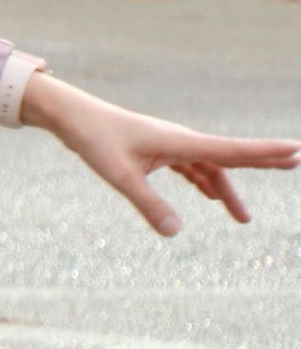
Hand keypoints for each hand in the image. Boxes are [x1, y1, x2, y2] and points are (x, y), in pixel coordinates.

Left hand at [21, 71, 299, 235]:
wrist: (69, 116)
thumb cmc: (93, 140)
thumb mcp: (120, 176)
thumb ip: (148, 204)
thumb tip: (176, 233)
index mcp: (179, 142)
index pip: (231, 151)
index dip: (264, 154)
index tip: (295, 151)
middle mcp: (179, 140)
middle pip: (228, 156)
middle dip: (260, 162)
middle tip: (294, 163)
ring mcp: (168, 144)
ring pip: (208, 166)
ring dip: (225, 188)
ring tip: (243, 218)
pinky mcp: (154, 149)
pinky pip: (189, 165)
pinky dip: (203, 181)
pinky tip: (209, 196)